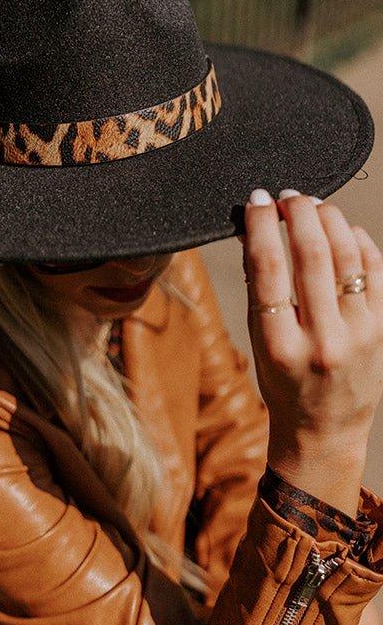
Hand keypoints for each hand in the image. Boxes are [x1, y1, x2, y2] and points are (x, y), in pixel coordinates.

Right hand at [243, 188, 382, 514]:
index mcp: (279, 343)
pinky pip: (375, 271)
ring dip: (329, 220)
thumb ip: (257, 287)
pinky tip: (343, 232)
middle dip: (298, 213)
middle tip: (288, 197)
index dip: (261, 225)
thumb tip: (253, 230)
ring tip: (313, 206)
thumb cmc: (283, 382)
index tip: (257, 201)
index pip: (267, 267)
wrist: (324, 428)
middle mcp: (322, 339)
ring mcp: (359, 334)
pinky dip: (359, 242)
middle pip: (311, 255)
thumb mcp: (258, 341)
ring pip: (348, 256)